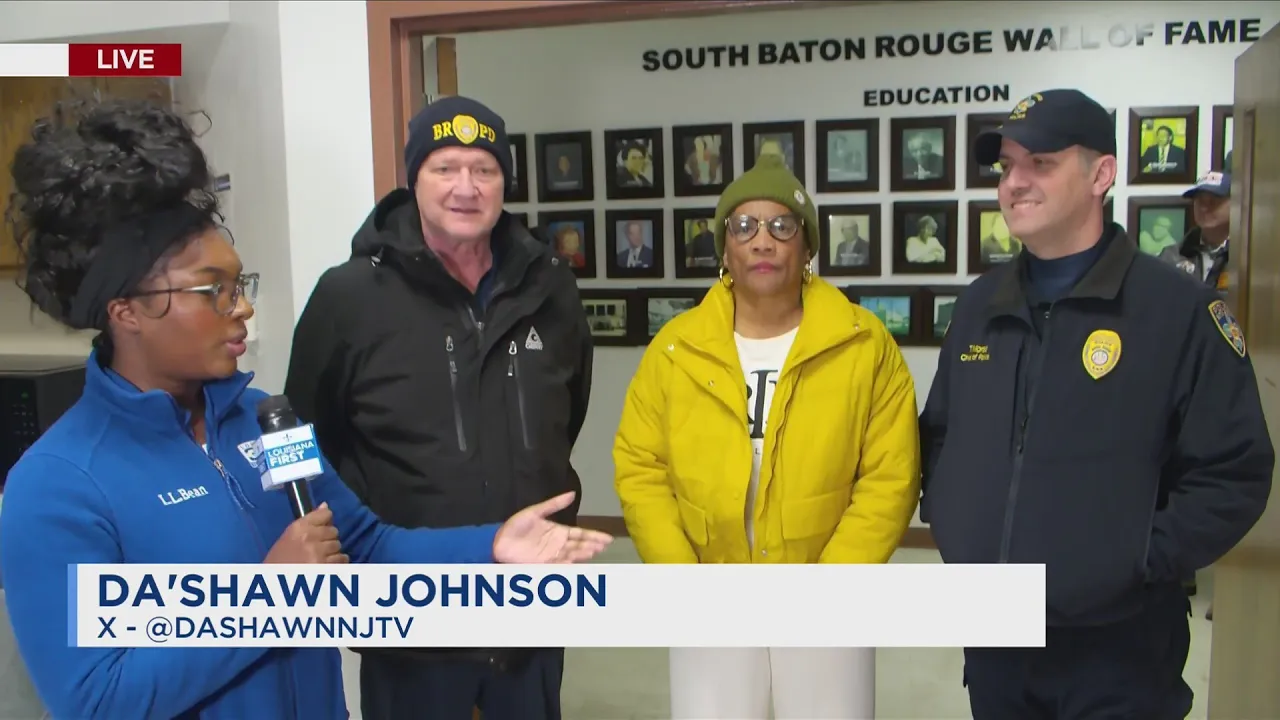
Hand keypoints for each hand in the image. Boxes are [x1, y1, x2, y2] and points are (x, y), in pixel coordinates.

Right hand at [264, 503, 348, 563]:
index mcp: (297, 528)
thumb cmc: (278, 562)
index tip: (322, 527)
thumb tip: (325, 506)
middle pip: (334, 531)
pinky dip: (337, 564)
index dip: (325, 522)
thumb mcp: (288, 538)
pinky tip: (325, 567)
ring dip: (332, 552)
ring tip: (319, 560)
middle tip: (317, 549)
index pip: (324, 515)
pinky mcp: (327, 567)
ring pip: (338, 546)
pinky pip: (342, 559)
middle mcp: (310, 538)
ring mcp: (319, 553)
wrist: (273, 586)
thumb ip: (307, 523)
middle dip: (328, 539)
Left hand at [493, 492, 612, 563]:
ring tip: (592, 551)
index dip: (594, 536)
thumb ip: (554, 504)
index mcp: (559, 531)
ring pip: (571, 555)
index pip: (580, 534)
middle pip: (579, 545)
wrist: (498, 540)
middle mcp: (558, 545)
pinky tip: (574, 561)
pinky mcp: (543, 565)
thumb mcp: (535, 511)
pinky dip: (566, 564)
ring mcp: (552, 555)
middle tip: (602, 546)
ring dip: (581, 554)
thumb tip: (573, 493)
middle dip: (591, 546)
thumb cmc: (516, 525)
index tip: (607, 538)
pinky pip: (557, 565)